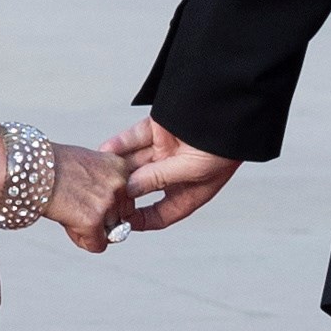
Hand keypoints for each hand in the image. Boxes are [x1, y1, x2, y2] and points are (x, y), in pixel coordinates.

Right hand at [44, 141, 133, 251]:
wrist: (28, 168)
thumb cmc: (51, 165)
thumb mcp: (88, 164)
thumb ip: (106, 185)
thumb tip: (115, 220)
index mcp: (121, 167)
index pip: (126, 198)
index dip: (103, 202)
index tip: (83, 193)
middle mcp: (120, 184)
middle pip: (120, 217)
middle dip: (99, 217)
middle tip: (74, 204)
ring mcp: (108, 202)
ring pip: (109, 233)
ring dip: (89, 229)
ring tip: (67, 210)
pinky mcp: (94, 220)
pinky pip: (96, 245)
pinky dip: (81, 239)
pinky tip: (66, 222)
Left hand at [111, 118, 242, 231]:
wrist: (230, 107)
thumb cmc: (223, 145)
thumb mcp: (192, 169)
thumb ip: (158, 179)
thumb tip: (128, 190)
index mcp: (190, 191)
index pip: (162, 214)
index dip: (141, 220)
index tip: (120, 223)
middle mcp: (176, 173)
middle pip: (143, 188)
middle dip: (123, 192)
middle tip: (103, 196)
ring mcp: (167, 150)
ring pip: (135, 163)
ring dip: (117, 168)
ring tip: (99, 173)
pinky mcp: (160, 129)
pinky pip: (135, 138)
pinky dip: (120, 144)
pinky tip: (105, 151)